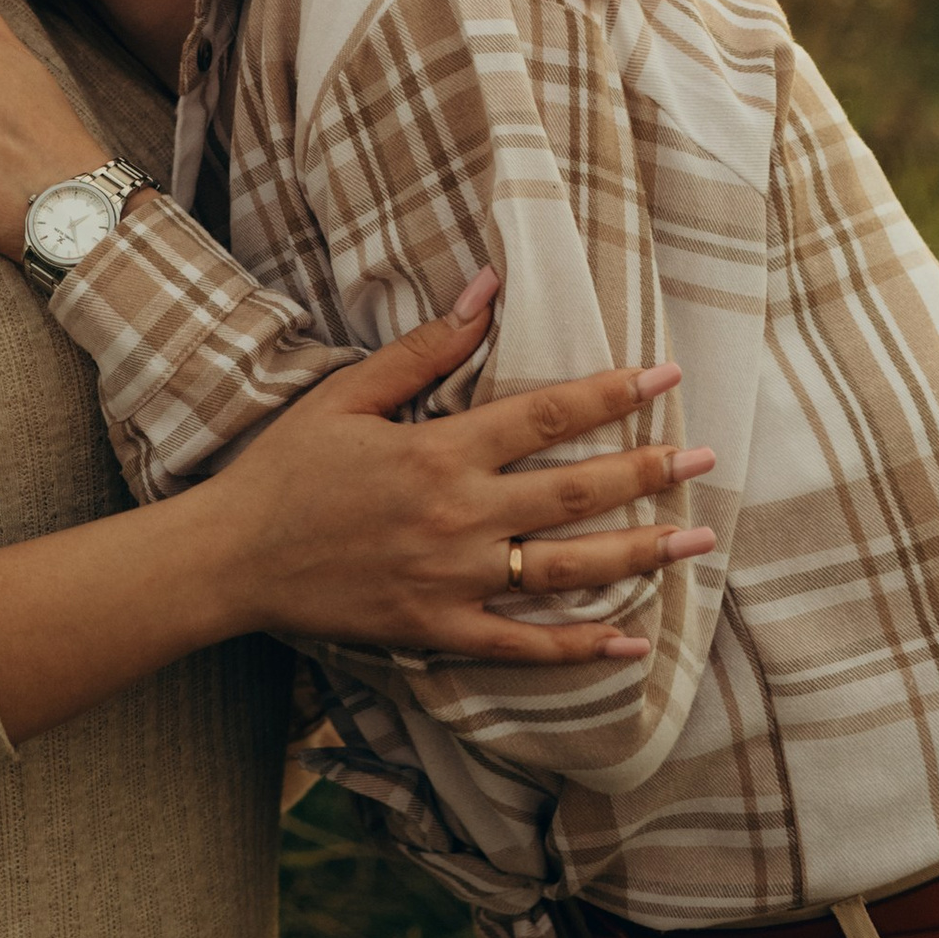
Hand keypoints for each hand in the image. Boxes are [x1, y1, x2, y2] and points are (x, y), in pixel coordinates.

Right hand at [214, 313, 716, 665]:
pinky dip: (582, 649)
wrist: (233, 558)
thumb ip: (424, 349)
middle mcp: (460, 518)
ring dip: (640, 554)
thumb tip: (486, 288)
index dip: (610, 393)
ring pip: (568, 570)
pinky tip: (633, 644)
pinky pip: (525, 646)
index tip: (663, 376)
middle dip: (649, 472)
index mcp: (439, 452)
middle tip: (705, 460)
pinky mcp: (440, 632)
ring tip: (697, 542)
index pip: (545, 415)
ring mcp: (454, 582)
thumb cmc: (285, 470)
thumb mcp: (345, 395)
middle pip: (575, 492)